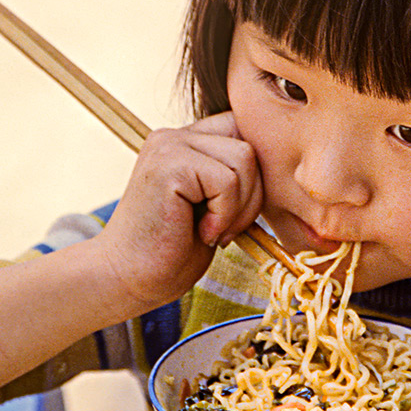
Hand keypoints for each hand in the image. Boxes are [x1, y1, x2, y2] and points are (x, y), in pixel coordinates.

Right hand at [95, 112, 263, 311]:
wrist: (127, 279)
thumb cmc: (173, 251)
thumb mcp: (213, 205)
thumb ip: (235, 176)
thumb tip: (283, 163)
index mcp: (185, 141)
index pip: (244, 131)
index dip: (254, 173)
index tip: (235, 213)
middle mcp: (174, 135)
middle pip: (250, 144)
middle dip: (253, 194)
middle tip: (224, 229)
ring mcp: (169, 146)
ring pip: (244, 159)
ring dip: (239, 207)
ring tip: (211, 231)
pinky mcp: (169, 165)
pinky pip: (227, 181)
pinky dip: (225, 215)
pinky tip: (201, 233)